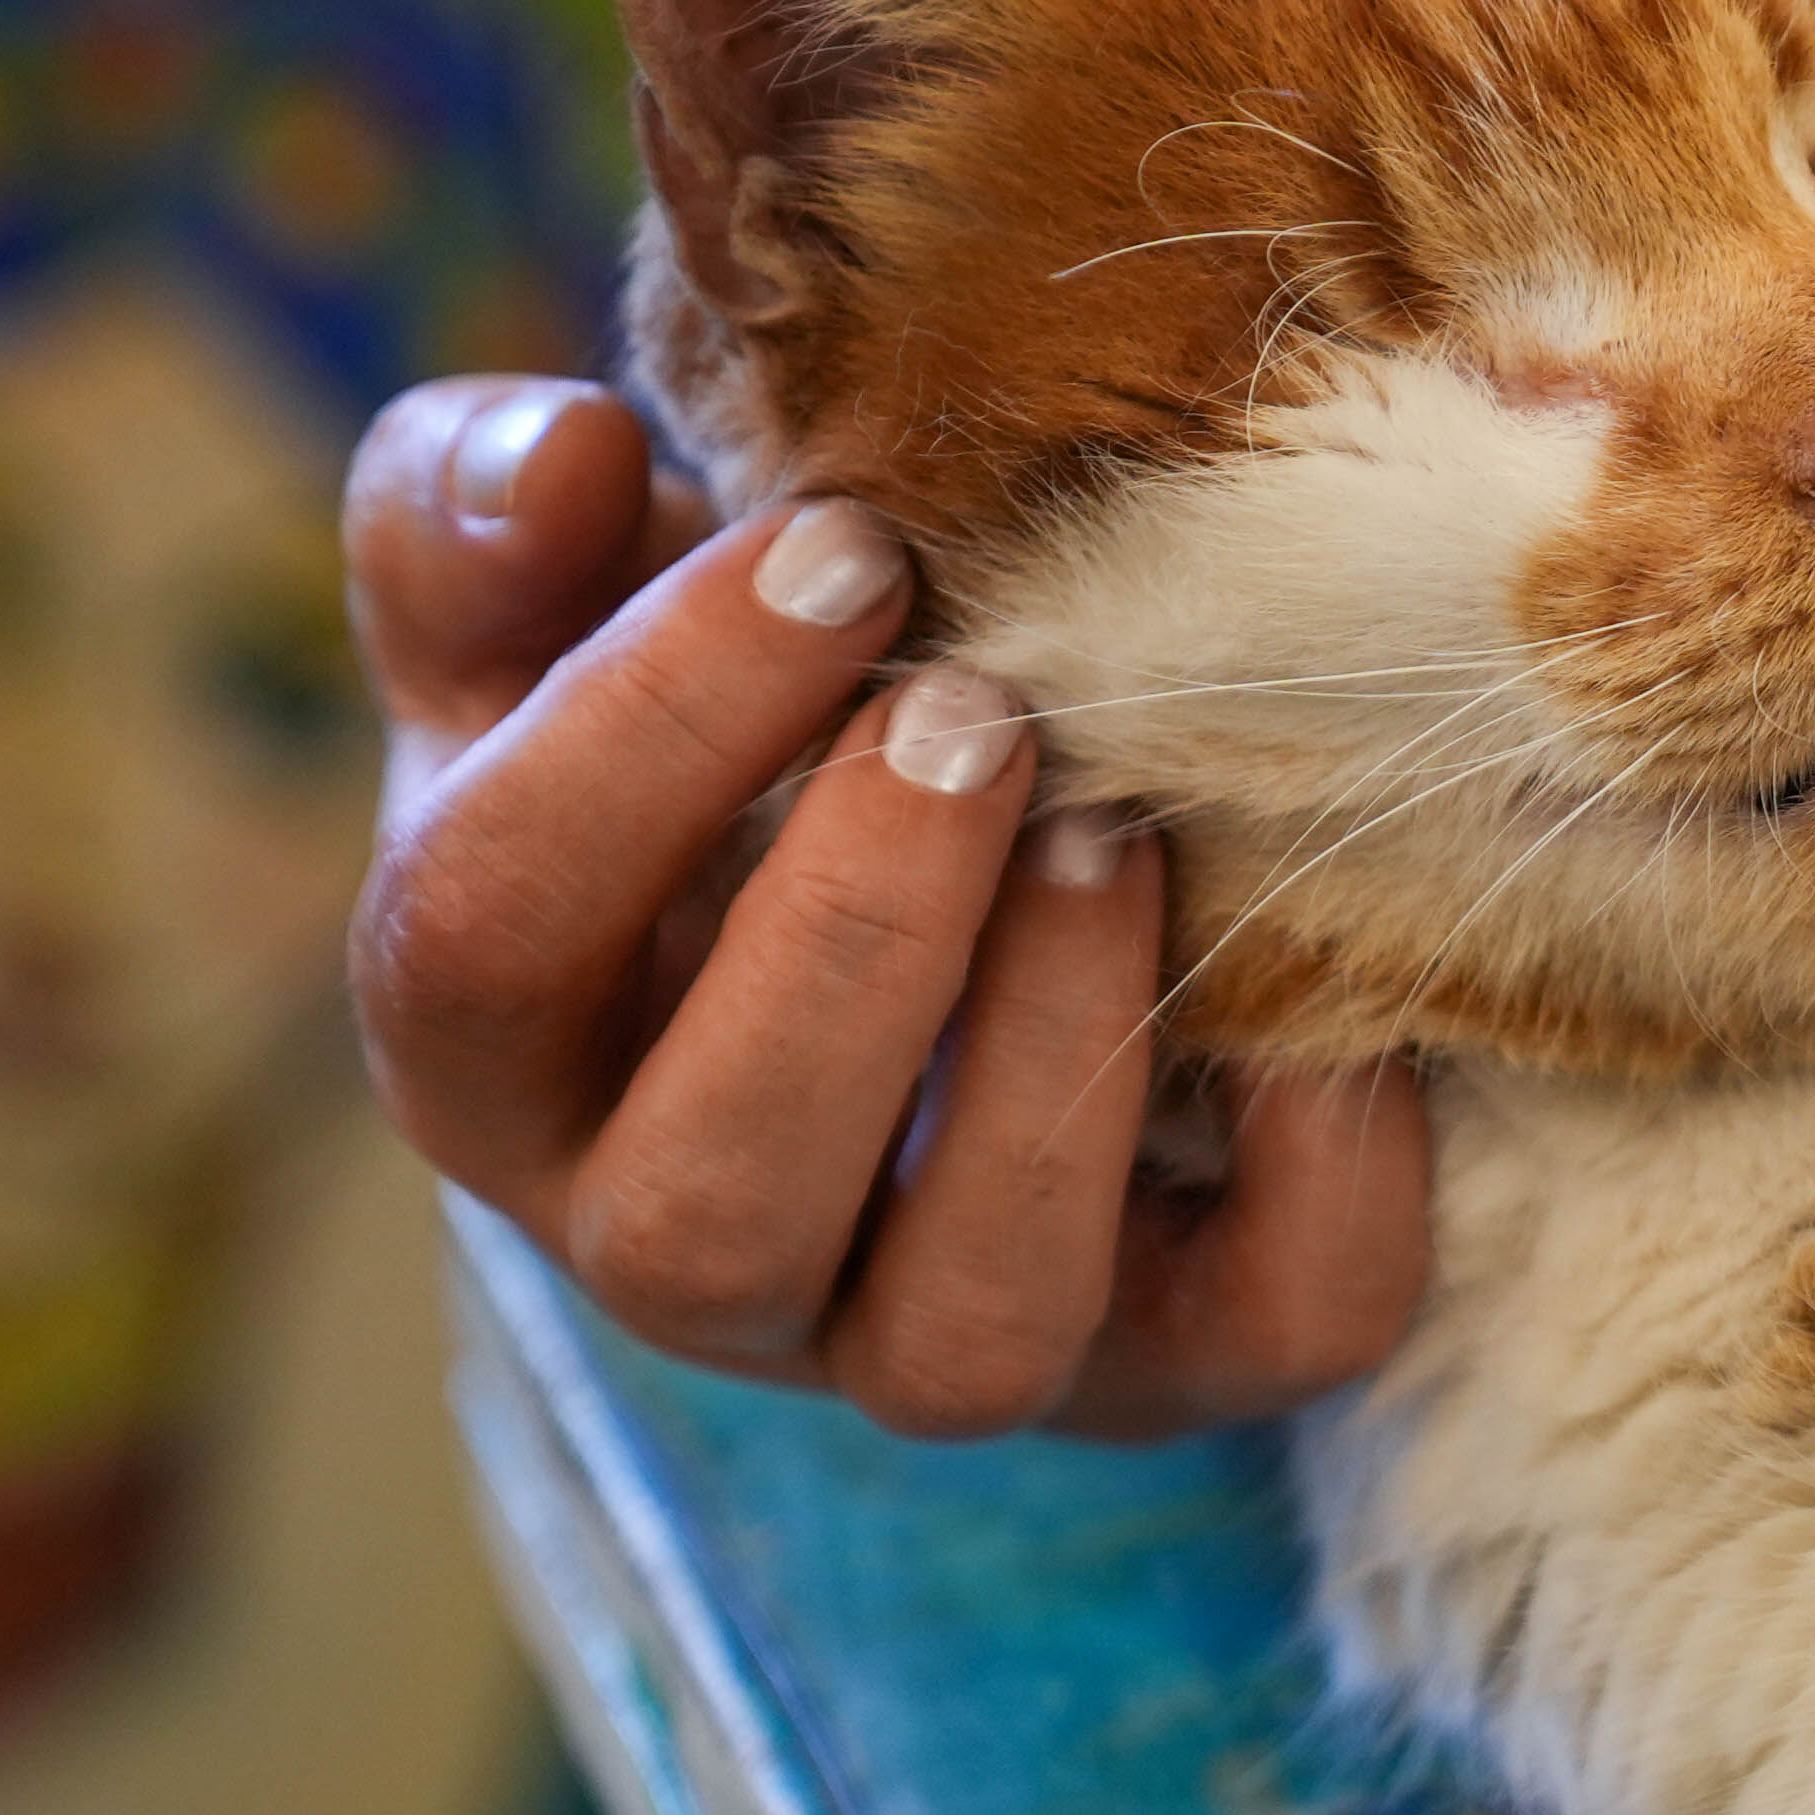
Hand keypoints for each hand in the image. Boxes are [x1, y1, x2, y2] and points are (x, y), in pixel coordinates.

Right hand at [343, 375, 1427, 1439]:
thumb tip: (566, 457)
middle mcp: (688, 1251)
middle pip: (698, 1216)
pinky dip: (1335, 1176)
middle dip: (849, 950)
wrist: (938, 877)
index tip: (835, 551)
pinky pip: (1275, 1328)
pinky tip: (1335, 984)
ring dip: (1046, 1072)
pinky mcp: (1183, 1357)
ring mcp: (932, 1335)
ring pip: (965, 1334)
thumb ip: (492, 523)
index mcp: (499, 1062)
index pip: (479, 949)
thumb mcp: (564, 618)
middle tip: (979, 715)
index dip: (645, 739)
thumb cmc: (722, 742)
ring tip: (1118, 831)